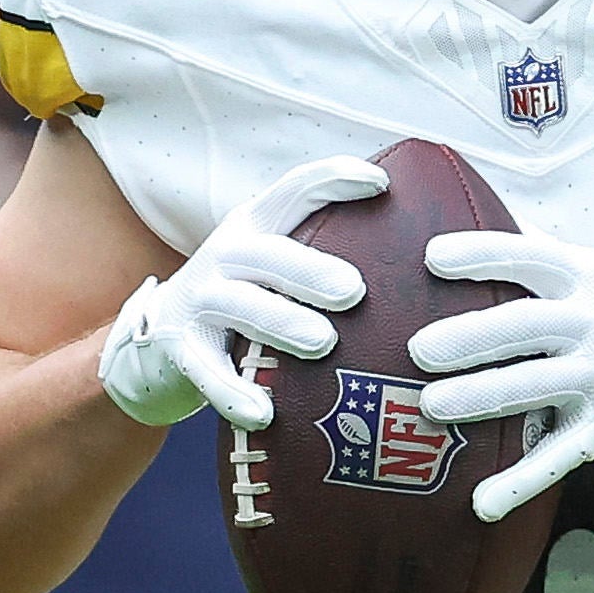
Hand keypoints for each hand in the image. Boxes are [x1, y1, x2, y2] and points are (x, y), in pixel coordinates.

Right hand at [98, 156, 384, 428]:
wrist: (160, 341)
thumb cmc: (248, 299)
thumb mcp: (277, 264)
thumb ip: (330, 251)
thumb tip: (433, 249)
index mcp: (258, 225)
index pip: (294, 190)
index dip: (333, 179)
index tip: (382, 183)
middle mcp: (226, 254)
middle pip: (266, 252)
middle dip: (309, 268)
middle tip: (355, 291)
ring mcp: (199, 300)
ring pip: (237, 305)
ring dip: (280, 322)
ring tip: (322, 342)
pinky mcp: (180, 349)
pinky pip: (206, 370)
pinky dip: (232, 392)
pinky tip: (263, 414)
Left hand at [409, 231, 593, 521]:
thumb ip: (549, 261)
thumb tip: (486, 226)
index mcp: (590, 281)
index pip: (532, 258)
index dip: (483, 255)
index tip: (434, 258)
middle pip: (525, 325)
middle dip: (471, 336)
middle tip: (419, 349)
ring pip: (533, 387)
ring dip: (481, 397)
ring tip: (431, 405)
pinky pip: (557, 456)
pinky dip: (519, 482)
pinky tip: (482, 502)